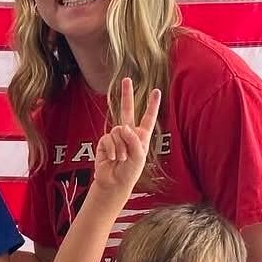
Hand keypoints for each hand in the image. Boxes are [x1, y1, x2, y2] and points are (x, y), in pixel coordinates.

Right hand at [92, 79, 160, 197]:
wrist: (114, 182)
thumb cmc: (130, 172)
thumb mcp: (139, 156)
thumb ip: (134, 140)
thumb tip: (123, 127)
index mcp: (141, 136)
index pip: (148, 117)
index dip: (152, 105)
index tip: (156, 91)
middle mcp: (128, 133)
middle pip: (127, 110)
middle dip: (127, 95)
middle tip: (126, 80)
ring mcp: (115, 136)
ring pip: (118, 131)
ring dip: (121, 147)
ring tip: (122, 159)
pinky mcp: (104, 142)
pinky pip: (109, 139)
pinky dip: (112, 150)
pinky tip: (113, 159)